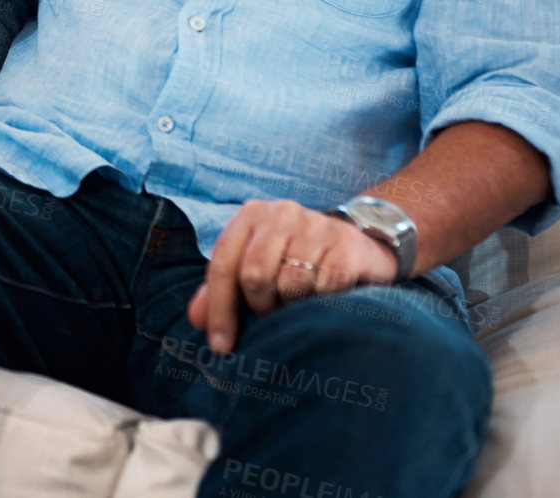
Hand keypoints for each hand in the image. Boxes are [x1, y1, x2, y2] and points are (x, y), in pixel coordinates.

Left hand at [187, 199, 399, 353]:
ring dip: (294, 305)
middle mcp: (282, 213)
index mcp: (251, 215)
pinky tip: (327, 297)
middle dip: (261, 306)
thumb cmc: (298, 259)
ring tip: (302, 301)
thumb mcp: (257, 267)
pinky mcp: (347, 245)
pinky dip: (322, 302)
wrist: (363, 243)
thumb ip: (223, 290)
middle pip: (254, 275)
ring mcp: (316, 225)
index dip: (219, 309)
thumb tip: (195, 319)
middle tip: (274, 313)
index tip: (221, 346)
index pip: (223, 264)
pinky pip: (326, 286)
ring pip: (291, 283)